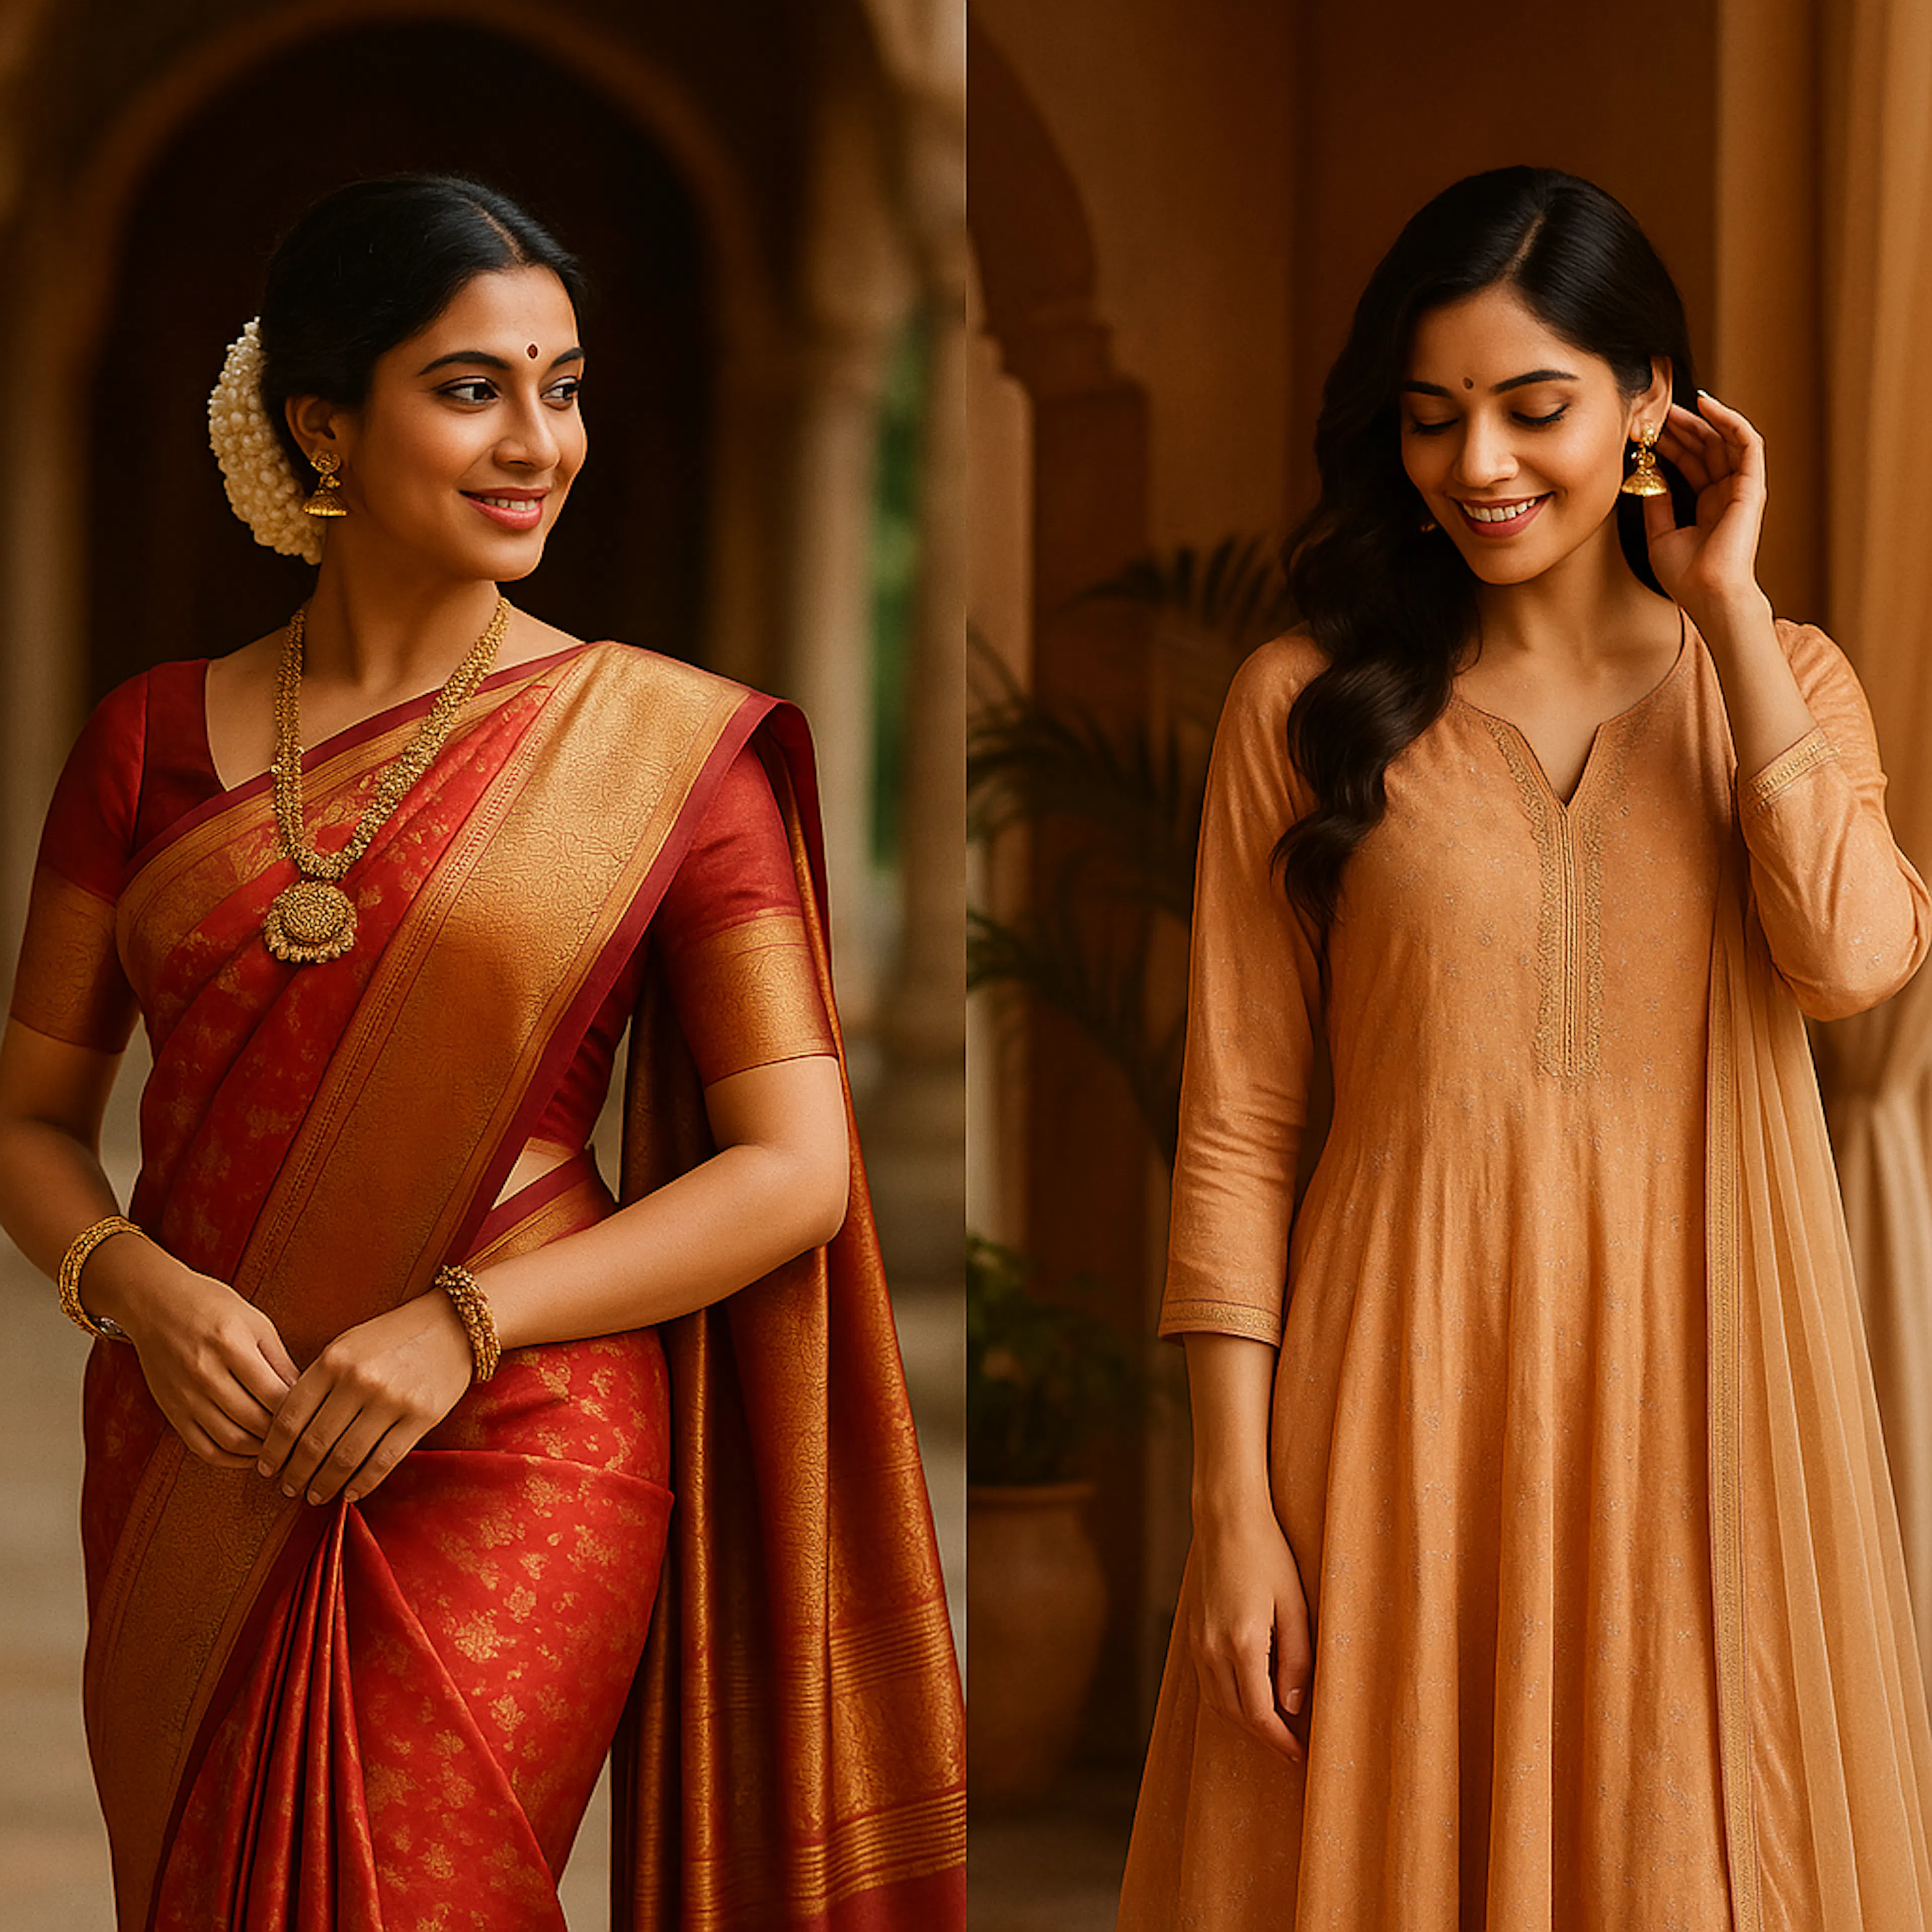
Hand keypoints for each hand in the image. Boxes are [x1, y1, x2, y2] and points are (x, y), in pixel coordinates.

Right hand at [90, 1239, 299, 1468]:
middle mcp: (204, 1372)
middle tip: (302, 1436)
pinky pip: (202, 1448)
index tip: (314, 1415)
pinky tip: (249, 1454)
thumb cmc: (211, 1306)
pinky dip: (230, 1459)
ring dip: (259, 1451)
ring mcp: (184, 1395)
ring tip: (280, 1447)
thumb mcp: (256, 1323)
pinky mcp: (171, 1410)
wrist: (156, 1304)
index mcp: (230, 1344)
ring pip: (229, 1440)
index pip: (273, 1393)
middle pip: (253, 1421)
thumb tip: (305, 1395)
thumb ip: (280, 1361)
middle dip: (283, 1435)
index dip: (298, 1411)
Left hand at [256, 1290, 475, 1506]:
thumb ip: (319, 1381)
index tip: (266, 1469)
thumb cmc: (393, 1336)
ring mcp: (392, 1399)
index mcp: (334, 1360)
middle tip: (288, 1489)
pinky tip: (350, 1492)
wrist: (455, 1324)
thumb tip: (290, 1431)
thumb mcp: (347, 1345)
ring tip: (315, 1496)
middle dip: (295, 1473)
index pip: (290, 1417)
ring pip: (345, 1457)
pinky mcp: (421, 1416)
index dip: (273, 1450)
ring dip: (324, 1484)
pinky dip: (362, 1482)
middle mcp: (359, 1380)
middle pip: (314, 1442)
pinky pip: (384, 1460)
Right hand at [1188, 1505, 1312, 1763]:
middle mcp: (1213, 1647)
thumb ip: (1296, 1660)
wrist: (1226, 1521)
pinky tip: (1248, 1696)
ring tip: (1274, 1728)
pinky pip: (1207, 1682)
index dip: (1280, 1741)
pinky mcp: (1193, 1633)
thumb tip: (1294, 1707)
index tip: (1299, 1755)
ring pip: (1217, 1702)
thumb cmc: (1268, 1556)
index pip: (1259, 1713)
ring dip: (1244, 1721)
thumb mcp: (1296, 1606)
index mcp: (1243, 1642)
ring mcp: (1198, 1641)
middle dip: (1264, 1737)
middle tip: (1291, 1748)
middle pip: (1235, 1715)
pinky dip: (1228, 1699)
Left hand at [1643, 392, 1767, 620]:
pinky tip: (1707, 407)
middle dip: (1680, 428)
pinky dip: (1730, 421)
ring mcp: (1740, 487)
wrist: (1708, 594)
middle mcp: (1725, 492)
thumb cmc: (1686, 576)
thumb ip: (1657, 504)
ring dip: (1700, 421)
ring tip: (1674, 406)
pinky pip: (1747, 443)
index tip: (1643, 432)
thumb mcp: (1660, 534)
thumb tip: (1647, 475)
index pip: (1689, 463)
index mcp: (1706, 504)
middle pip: (1705, 447)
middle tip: (1652, 413)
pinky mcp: (1752, 485)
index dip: (1669, 444)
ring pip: (1724, 440)